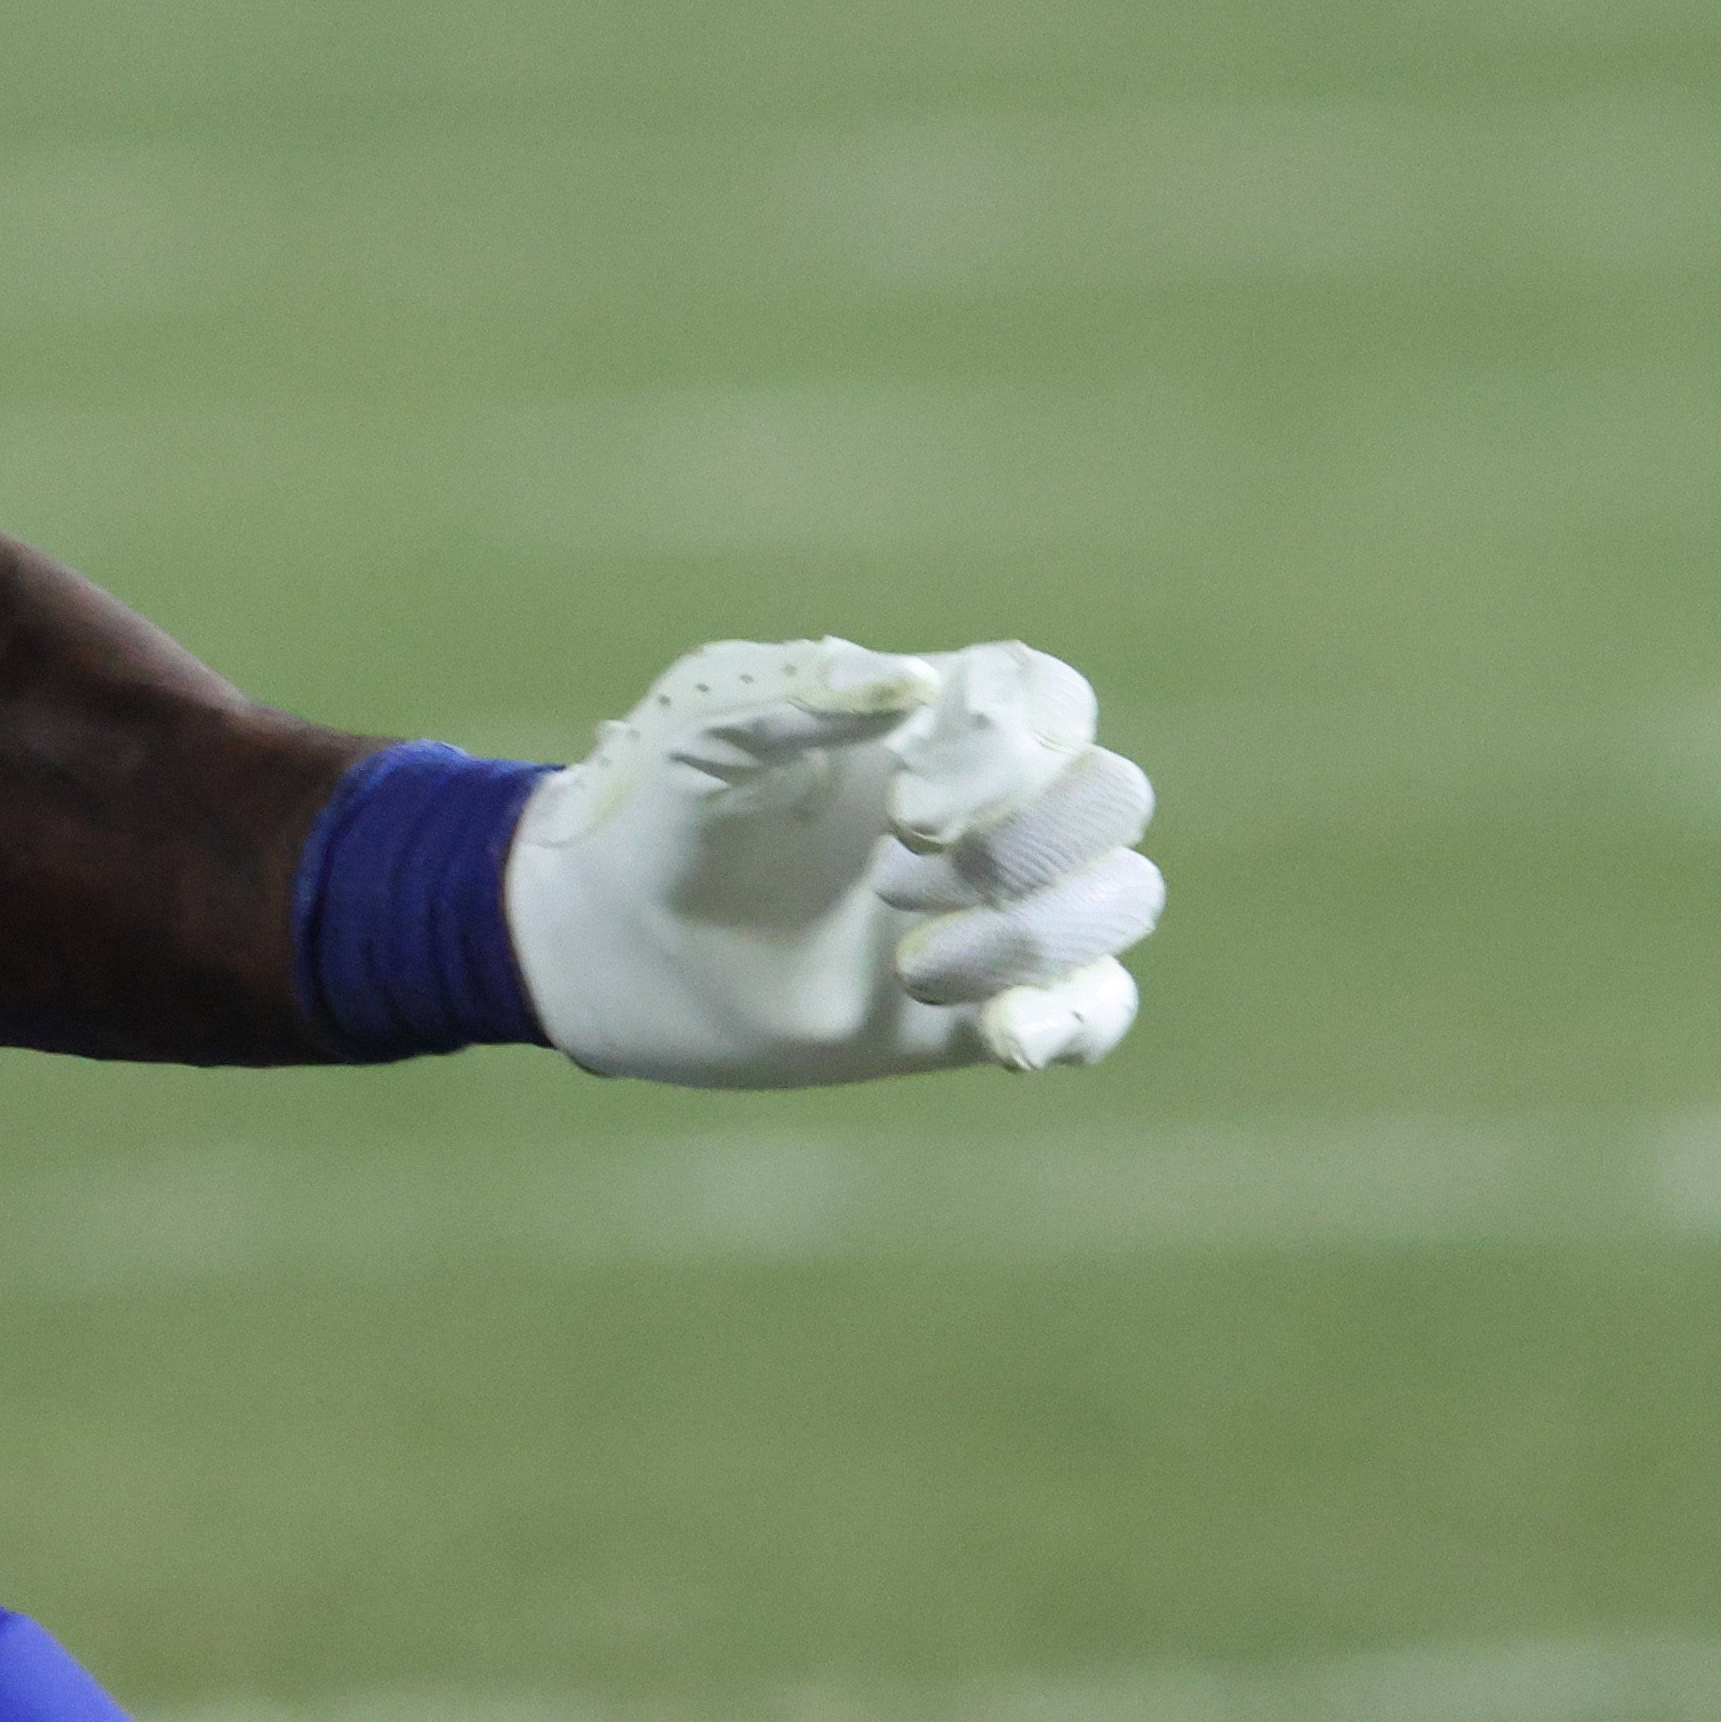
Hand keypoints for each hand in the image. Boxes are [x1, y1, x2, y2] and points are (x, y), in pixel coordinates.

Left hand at [504, 638, 1163, 1087]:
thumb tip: (914, 685)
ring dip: (1039, 935)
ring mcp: (985, 911)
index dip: (1018, 750)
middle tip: (896, 872)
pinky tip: (1006, 1036)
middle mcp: (978, 810)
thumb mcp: (703, 728)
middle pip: (1111, 796)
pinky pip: (1096, 1009)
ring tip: (914, 963)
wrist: (602, 944)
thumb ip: (800, 695)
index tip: (909, 804)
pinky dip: (1077, 1021)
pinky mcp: (974, 1011)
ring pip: (1118, 900)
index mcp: (928, 721)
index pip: (1052, 702)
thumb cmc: (651, 805)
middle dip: (1033, 843)